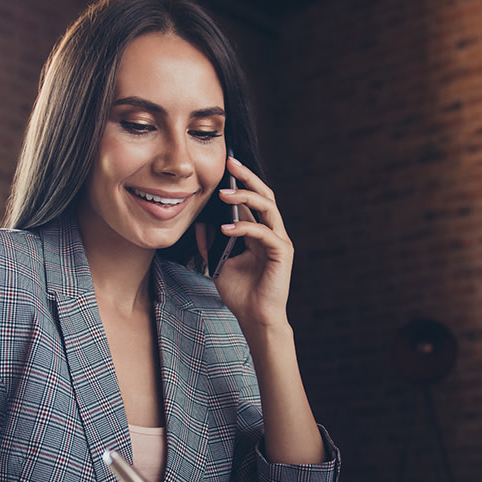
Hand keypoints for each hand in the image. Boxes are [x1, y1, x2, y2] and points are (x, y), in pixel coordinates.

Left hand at [197, 155, 293, 331]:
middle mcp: (272, 233)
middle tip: (231, 162)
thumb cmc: (241, 294)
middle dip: (248, 177)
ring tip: (224, 193)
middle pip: (264, 195)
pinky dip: (244, 228)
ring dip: (246, 197)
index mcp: (259, 234)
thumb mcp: (218, 265)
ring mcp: (279, 241)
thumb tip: (199, 224)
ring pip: (268, 207)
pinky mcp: (282, 252)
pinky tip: (226, 229)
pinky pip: (263, 232)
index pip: (252, 201)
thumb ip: (211, 245)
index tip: (226, 165)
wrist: (255, 318)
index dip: (241, 182)